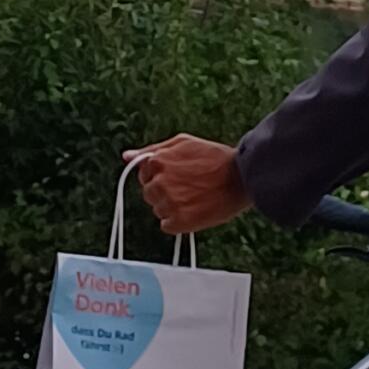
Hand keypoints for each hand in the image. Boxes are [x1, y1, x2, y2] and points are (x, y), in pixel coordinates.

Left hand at [135, 135, 249, 234]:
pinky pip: (167, 225)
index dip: (162, 176)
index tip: (179, 176)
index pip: (145, 175)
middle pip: (149, 194)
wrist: (242, 177)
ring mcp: (168, 203)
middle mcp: (158, 183)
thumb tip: (127, 156)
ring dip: (172, 207)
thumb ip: (152, 150)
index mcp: (156, 162)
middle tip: (189, 187)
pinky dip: (178, 221)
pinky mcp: (179, 222)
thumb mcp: (182, 143)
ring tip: (195, 197)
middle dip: (165, 192)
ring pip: (158, 210)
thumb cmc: (214, 157)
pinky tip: (194, 210)